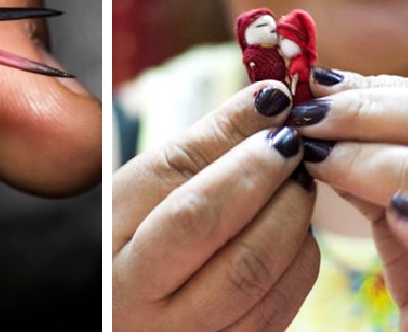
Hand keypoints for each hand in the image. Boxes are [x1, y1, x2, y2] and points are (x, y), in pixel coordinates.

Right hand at [113, 82, 318, 331]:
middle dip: (265, 175)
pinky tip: (291, 229)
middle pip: (214, 230)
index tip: (273, 100)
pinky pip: (278, 306)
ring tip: (296, 181)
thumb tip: (269, 97)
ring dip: (291, 214)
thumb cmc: (134, 244)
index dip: (233, 136)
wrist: (130, 312)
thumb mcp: (144, 194)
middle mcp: (137, 298)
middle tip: (292, 141)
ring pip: (254, 271)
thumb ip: (200, 148)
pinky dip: (299, 257)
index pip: (176, 182)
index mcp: (109, 242)